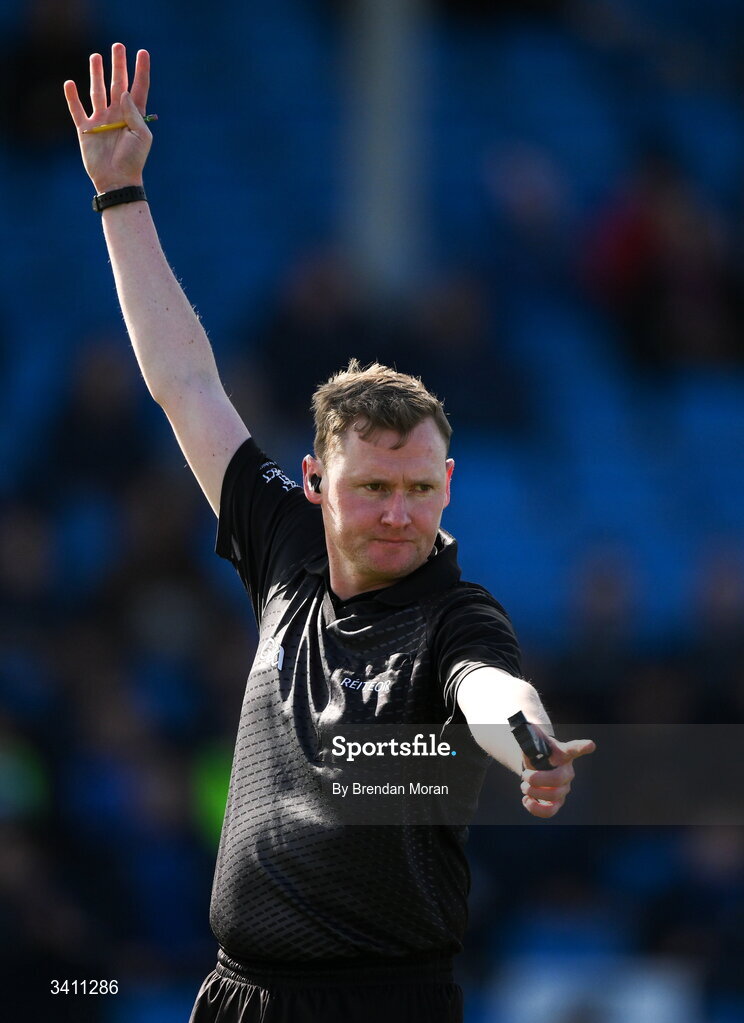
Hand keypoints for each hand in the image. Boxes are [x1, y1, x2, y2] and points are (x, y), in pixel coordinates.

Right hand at [64, 43, 151, 193]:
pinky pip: (77, 109)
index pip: (138, 88)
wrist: (116, 180)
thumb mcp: (141, 136)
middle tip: (118, 46)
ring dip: (96, 74)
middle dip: (118, 65)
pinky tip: (70, 83)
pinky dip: (72, 97)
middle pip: (118, 84)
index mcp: (134, 116)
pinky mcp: (86, 129)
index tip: (142, 53)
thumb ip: (134, 113)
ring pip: (98, 91)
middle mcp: (117, 115)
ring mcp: (101, 121)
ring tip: (96, 56)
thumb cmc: (133, 160)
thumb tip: (124, 91)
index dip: (140, 71)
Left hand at [520, 733, 594, 818]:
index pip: (574, 749)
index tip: (590, 744)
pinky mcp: (556, 802)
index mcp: (563, 753)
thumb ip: (530, 736)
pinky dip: (535, 808)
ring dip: (532, 792)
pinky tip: (527, 800)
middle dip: (536, 779)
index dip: (582, 747)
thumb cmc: (537, 753)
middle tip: (525, 775)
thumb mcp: (533, 742)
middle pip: (558, 779)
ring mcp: (564, 788)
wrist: (536, 767)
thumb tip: (524, 727)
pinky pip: (550, 812)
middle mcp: (567, 771)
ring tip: (524, 786)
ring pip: (553, 796)